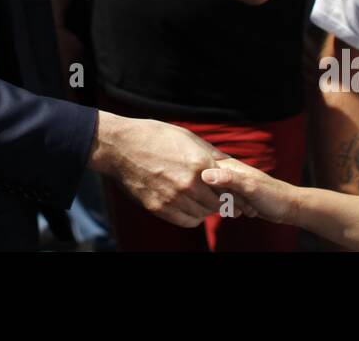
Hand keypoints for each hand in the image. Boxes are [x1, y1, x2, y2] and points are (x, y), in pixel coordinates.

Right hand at [89, 112, 224, 226]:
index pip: (230, 188)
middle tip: (222, 200)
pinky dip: (192, 216)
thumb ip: (212, 154)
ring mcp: (174, 198)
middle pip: (219, 203)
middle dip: (223, 202)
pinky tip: (189, 206)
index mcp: (200, 163)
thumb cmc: (155, 136)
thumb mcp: (188, 137)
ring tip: (202, 200)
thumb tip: (232, 164)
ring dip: (206, 209)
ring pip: (203, 214)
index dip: (236, 193)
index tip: (237, 195)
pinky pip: (187, 221)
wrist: (121, 146)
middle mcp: (189, 183)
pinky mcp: (159, 208)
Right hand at [201, 158, 300, 225]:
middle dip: (210, 196)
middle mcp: (226, 172)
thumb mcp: (250, 187)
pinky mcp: (231, 195)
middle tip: (227, 205)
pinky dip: (221, 207)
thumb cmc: (272, 195)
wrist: (287, 206)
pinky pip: (218, 200)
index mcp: (228, 165)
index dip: (198, 180)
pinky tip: (229, 212)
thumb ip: (229, 179)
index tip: (202, 192)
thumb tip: (205, 175)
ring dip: (217, 203)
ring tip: (234, 208)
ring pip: (210, 193)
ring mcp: (228, 184)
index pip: (203, 168)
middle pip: (204, 182)